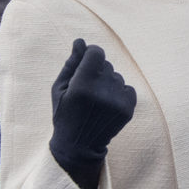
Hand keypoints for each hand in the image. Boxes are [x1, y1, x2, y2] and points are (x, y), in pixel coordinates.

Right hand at [49, 39, 136, 161]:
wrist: (79, 146)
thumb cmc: (64, 114)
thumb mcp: (59, 89)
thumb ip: (71, 63)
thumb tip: (80, 41)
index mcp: (82, 86)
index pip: (97, 53)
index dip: (91, 54)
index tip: (86, 61)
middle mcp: (102, 93)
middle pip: (107, 64)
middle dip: (97, 71)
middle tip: (87, 90)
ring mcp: (117, 102)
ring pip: (117, 76)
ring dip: (108, 83)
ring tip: (96, 100)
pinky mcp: (128, 109)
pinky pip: (128, 88)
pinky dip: (119, 93)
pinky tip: (107, 105)